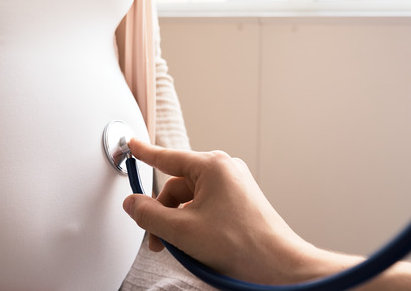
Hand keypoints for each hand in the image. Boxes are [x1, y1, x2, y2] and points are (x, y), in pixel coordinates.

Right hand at [122, 139, 324, 284]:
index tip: (132, 144)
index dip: (145, 153)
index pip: (168, 157)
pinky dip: (194, 225)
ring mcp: (235, 187)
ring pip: (191, 200)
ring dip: (178, 223)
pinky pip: (206, 208)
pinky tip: (196, 247)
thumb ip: (149, 215)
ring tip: (180, 249)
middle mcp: (225, 171)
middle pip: (177, 186)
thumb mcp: (182, 230)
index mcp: (212, 167)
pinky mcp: (240, 203)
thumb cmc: (240, 244)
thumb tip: (132, 203)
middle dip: (163, 214)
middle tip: (156, 240)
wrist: (279, 266)